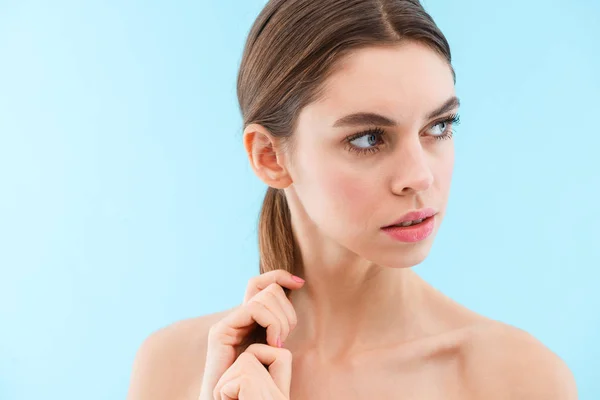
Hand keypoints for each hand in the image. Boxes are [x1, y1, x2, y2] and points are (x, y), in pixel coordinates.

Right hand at [198, 270, 303, 399]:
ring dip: (281, 320)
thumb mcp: (276, 350)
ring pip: (265, 296)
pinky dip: (272, 323)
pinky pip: (255, 309)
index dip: (281, 276)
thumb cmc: (258, 385)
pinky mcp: (221, 331)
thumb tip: (296, 297)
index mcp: (251, 321)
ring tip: (278, 345)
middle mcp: (237, 318)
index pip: (263, 283)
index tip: (300, 283)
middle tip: (284, 339)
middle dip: (287, 310)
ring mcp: (228, 323)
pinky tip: (273, 345)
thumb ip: (281, 328)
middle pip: (268, 288)